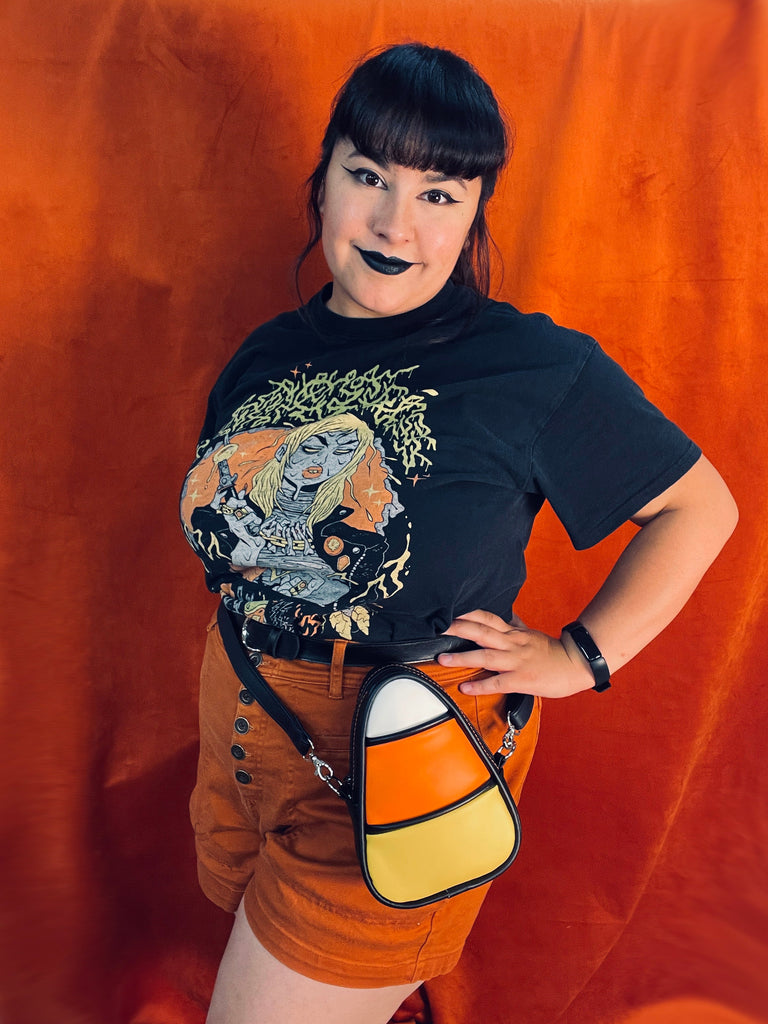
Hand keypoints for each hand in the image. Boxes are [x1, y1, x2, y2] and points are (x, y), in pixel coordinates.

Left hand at [438, 609, 594, 697]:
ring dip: (462, 657)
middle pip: (481, 632)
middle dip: (458, 629)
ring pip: (485, 656)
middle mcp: (512, 643)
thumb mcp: (531, 633)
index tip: (449, 609)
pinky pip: (497, 682)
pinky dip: (480, 685)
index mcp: (514, 632)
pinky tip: (465, 686)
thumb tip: (505, 614)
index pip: (487, 618)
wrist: (577, 664)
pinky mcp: (521, 679)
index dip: (467, 613)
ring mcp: (516, 661)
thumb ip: (515, 625)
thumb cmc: (553, 651)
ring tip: (442, 658)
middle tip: (436, 627)